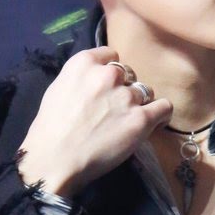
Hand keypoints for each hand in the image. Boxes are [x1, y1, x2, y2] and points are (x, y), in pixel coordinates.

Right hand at [16, 46, 172, 197]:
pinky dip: (161, 114)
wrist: (55, 159)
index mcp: (84, 63)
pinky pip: (164, 108)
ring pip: (145, 91)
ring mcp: (126, 96)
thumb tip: (94, 80)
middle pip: (129, 74)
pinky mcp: (141, 119)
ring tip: (128, 122)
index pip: (111, 55)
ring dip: (139, 103)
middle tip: (114, 110)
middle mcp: (108, 74)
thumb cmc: (50, 130)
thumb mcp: (58, 89)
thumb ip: (81, 78)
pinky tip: (155, 123)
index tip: (108, 86)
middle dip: (124, 88)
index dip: (111, 72)